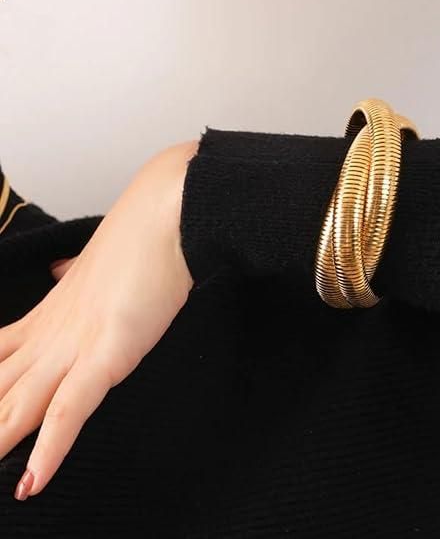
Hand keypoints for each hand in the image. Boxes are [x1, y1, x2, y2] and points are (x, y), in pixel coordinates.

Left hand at [0, 140, 196, 500]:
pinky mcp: (105, 353)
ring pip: (21, 406)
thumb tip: (60, 271)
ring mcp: (73, 346)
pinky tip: (32, 481)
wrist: (165, 217)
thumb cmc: (138, 241)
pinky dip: (50, 449)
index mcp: (47, 316)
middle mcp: (50, 336)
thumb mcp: (96, 265)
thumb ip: (73, 275)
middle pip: (0, 389)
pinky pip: (69, 410)